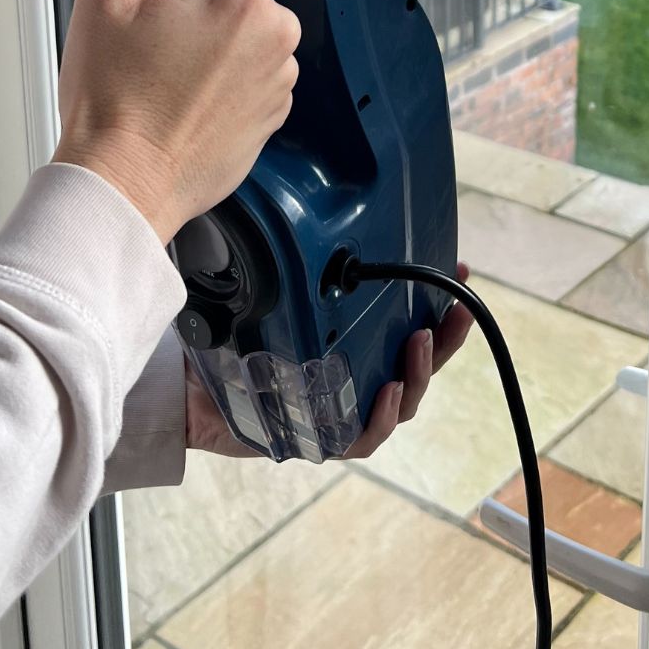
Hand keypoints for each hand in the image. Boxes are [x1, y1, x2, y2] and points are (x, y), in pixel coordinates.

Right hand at [55, 0, 300, 242]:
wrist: (120, 186)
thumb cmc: (111, 101)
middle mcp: (276, 38)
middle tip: (151, 28)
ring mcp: (278, 82)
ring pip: (245, 28)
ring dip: (211, 36)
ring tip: (162, 67)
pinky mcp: (271, 117)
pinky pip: (249, 72)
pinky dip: (220, 76)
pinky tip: (180, 94)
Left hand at [184, 265, 475, 459]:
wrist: (187, 390)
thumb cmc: (231, 339)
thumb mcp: (269, 293)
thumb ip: (294, 264)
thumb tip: (303, 209)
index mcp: (353, 346)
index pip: (407, 323)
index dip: (439, 302)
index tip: (459, 270)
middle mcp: (354, 379)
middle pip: (416, 364)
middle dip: (445, 339)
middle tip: (460, 309)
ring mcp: (341, 411)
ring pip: (400, 400)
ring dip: (418, 373)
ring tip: (419, 341)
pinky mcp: (319, 440)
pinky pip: (361, 437)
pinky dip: (380, 418)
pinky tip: (387, 391)